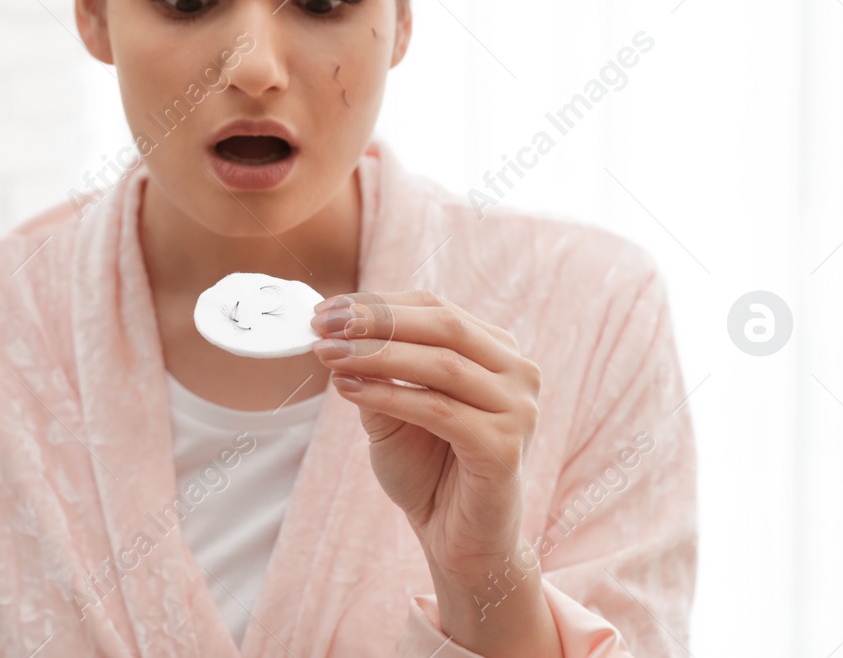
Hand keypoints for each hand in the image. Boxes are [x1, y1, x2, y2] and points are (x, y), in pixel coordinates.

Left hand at [310, 290, 559, 657]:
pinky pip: (439, 410)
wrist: (456, 539)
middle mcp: (517, 372)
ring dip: (376, 356)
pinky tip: (349, 390)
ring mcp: (518, 409)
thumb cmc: (428, 470)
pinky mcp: (504, 447)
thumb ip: (375, 370)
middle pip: (443, 326)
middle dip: (377, 321)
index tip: (327, 308)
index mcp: (496, 351)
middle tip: (324, 324)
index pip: (435, 307)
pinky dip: (390, 396)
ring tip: (327, 355)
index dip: (378, 303)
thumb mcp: (393, 408)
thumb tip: (333, 330)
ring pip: (440, 365)